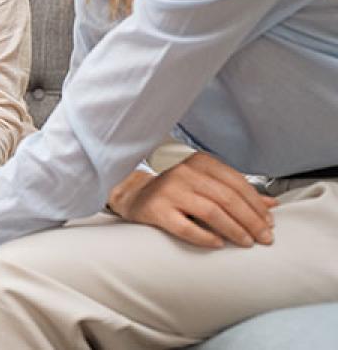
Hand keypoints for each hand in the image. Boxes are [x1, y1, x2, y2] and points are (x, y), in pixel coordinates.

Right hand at [108, 152, 277, 248]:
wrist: (136, 197)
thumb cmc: (177, 193)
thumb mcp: (207, 185)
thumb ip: (236, 192)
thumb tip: (272, 205)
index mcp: (200, 162)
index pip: (237, 183)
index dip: (257, 205)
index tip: (270, 223)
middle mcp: (184, 173)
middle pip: (227, 198)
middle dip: (251, 221)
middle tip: (265, 238)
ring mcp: (169, 190)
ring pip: (211, 212)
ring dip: (234, 230)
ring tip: (247, 242)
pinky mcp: (156, 210)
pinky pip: (186, 227)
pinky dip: (205, 237)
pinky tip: (218, 244)